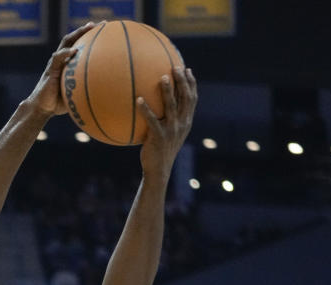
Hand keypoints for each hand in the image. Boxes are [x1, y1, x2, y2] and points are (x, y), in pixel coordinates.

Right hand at [26, 25, 96, 118]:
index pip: (79, 44)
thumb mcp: (75, 95)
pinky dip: (66, 53)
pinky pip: (58, 58)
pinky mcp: (50, 69)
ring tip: (89, 28)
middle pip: (74, 38)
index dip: (90, 37)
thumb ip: (86, 90)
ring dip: (78, 34)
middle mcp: (62, 59)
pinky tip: (74, 50)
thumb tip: (104, 95)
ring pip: (66, 42)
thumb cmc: (58, 103)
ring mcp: (55, 63)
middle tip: (101, 24)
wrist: (42, 108)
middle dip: (86, 29)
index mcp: (68, 62)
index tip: (105, 30)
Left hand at [139, 65, 196, 179]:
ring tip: (162, 77)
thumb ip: (169, 118)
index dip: (191, 83)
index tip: (187, 69)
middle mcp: (182, 124)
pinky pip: (151, 120)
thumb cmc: (161, 150)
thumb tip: (158, 102)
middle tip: (176, 67)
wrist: (159, 170)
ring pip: (171, 106)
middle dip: (182, 81)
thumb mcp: (169, 133)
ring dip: (167, 91)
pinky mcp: (159, 137)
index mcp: (186, 122)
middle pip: (185, 98)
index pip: (192, 99)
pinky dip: (145, 109)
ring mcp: (171, 130)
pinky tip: (138, 99)